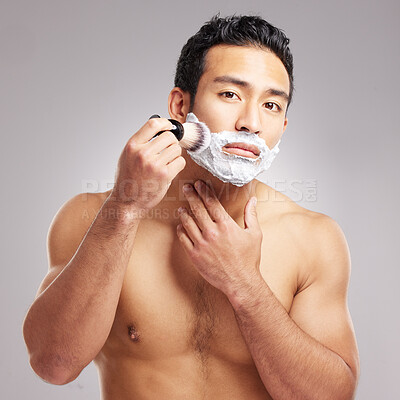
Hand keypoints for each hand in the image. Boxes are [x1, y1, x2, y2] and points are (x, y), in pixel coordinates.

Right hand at [111, 118, 185, 212]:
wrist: (127, 202)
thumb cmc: (128, 179)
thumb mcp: (127, 156)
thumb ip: (141, 142)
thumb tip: (160, 129)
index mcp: (132, 145)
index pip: (153, 124)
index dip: (165, 123)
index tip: (169, 126)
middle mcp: (142, 153)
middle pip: (169, 137)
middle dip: (172, 143)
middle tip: (168, 151)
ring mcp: (153, 164)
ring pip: (176, 149)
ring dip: (175, 155)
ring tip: (167, 162)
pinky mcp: (164, 175)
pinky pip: (180, 162)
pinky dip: (178, 165)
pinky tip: (170, 170)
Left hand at [176, 180, 262, 295]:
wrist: (241, 282)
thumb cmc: (249, 259)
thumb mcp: (255, 234)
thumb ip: (251, 215)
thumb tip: (253, 199)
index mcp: (226, 225)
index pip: (211, 202)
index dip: (204, 191)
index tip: (198, 184)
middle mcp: (212, 232)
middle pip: (197, 208)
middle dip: (191, 195)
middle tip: (186, 187)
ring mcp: (201, 244)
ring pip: (188, 222)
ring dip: (184, 212)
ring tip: (181, 207)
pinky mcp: (195, 255)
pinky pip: (184, 239)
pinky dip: (181, 230)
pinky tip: (181, 225)